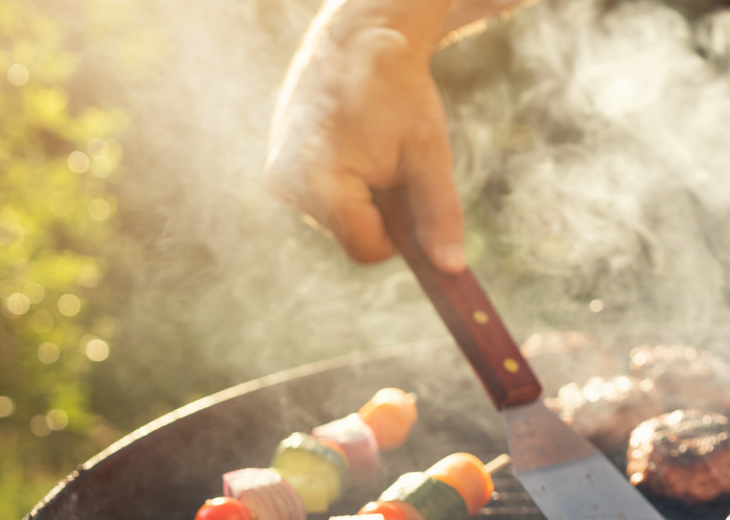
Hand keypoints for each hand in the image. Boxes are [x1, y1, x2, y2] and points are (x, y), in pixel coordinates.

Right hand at [265, 1, 467, 269]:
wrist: (357, 40)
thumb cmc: (397, 93)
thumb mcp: (428, 155)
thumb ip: (439, 215)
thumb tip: (451, 269)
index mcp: (319, 182)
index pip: (366, 249)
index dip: (400, 235)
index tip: (414, 201)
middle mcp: (287, 183)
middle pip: (351, 235)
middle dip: (381, 212)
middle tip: (395, 164)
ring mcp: (278, 175)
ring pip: (338, 219)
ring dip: (364, 198)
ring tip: (372, 148)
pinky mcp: (279, 167)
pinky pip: (323, 199)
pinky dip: (346, 185)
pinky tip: (354, 146)